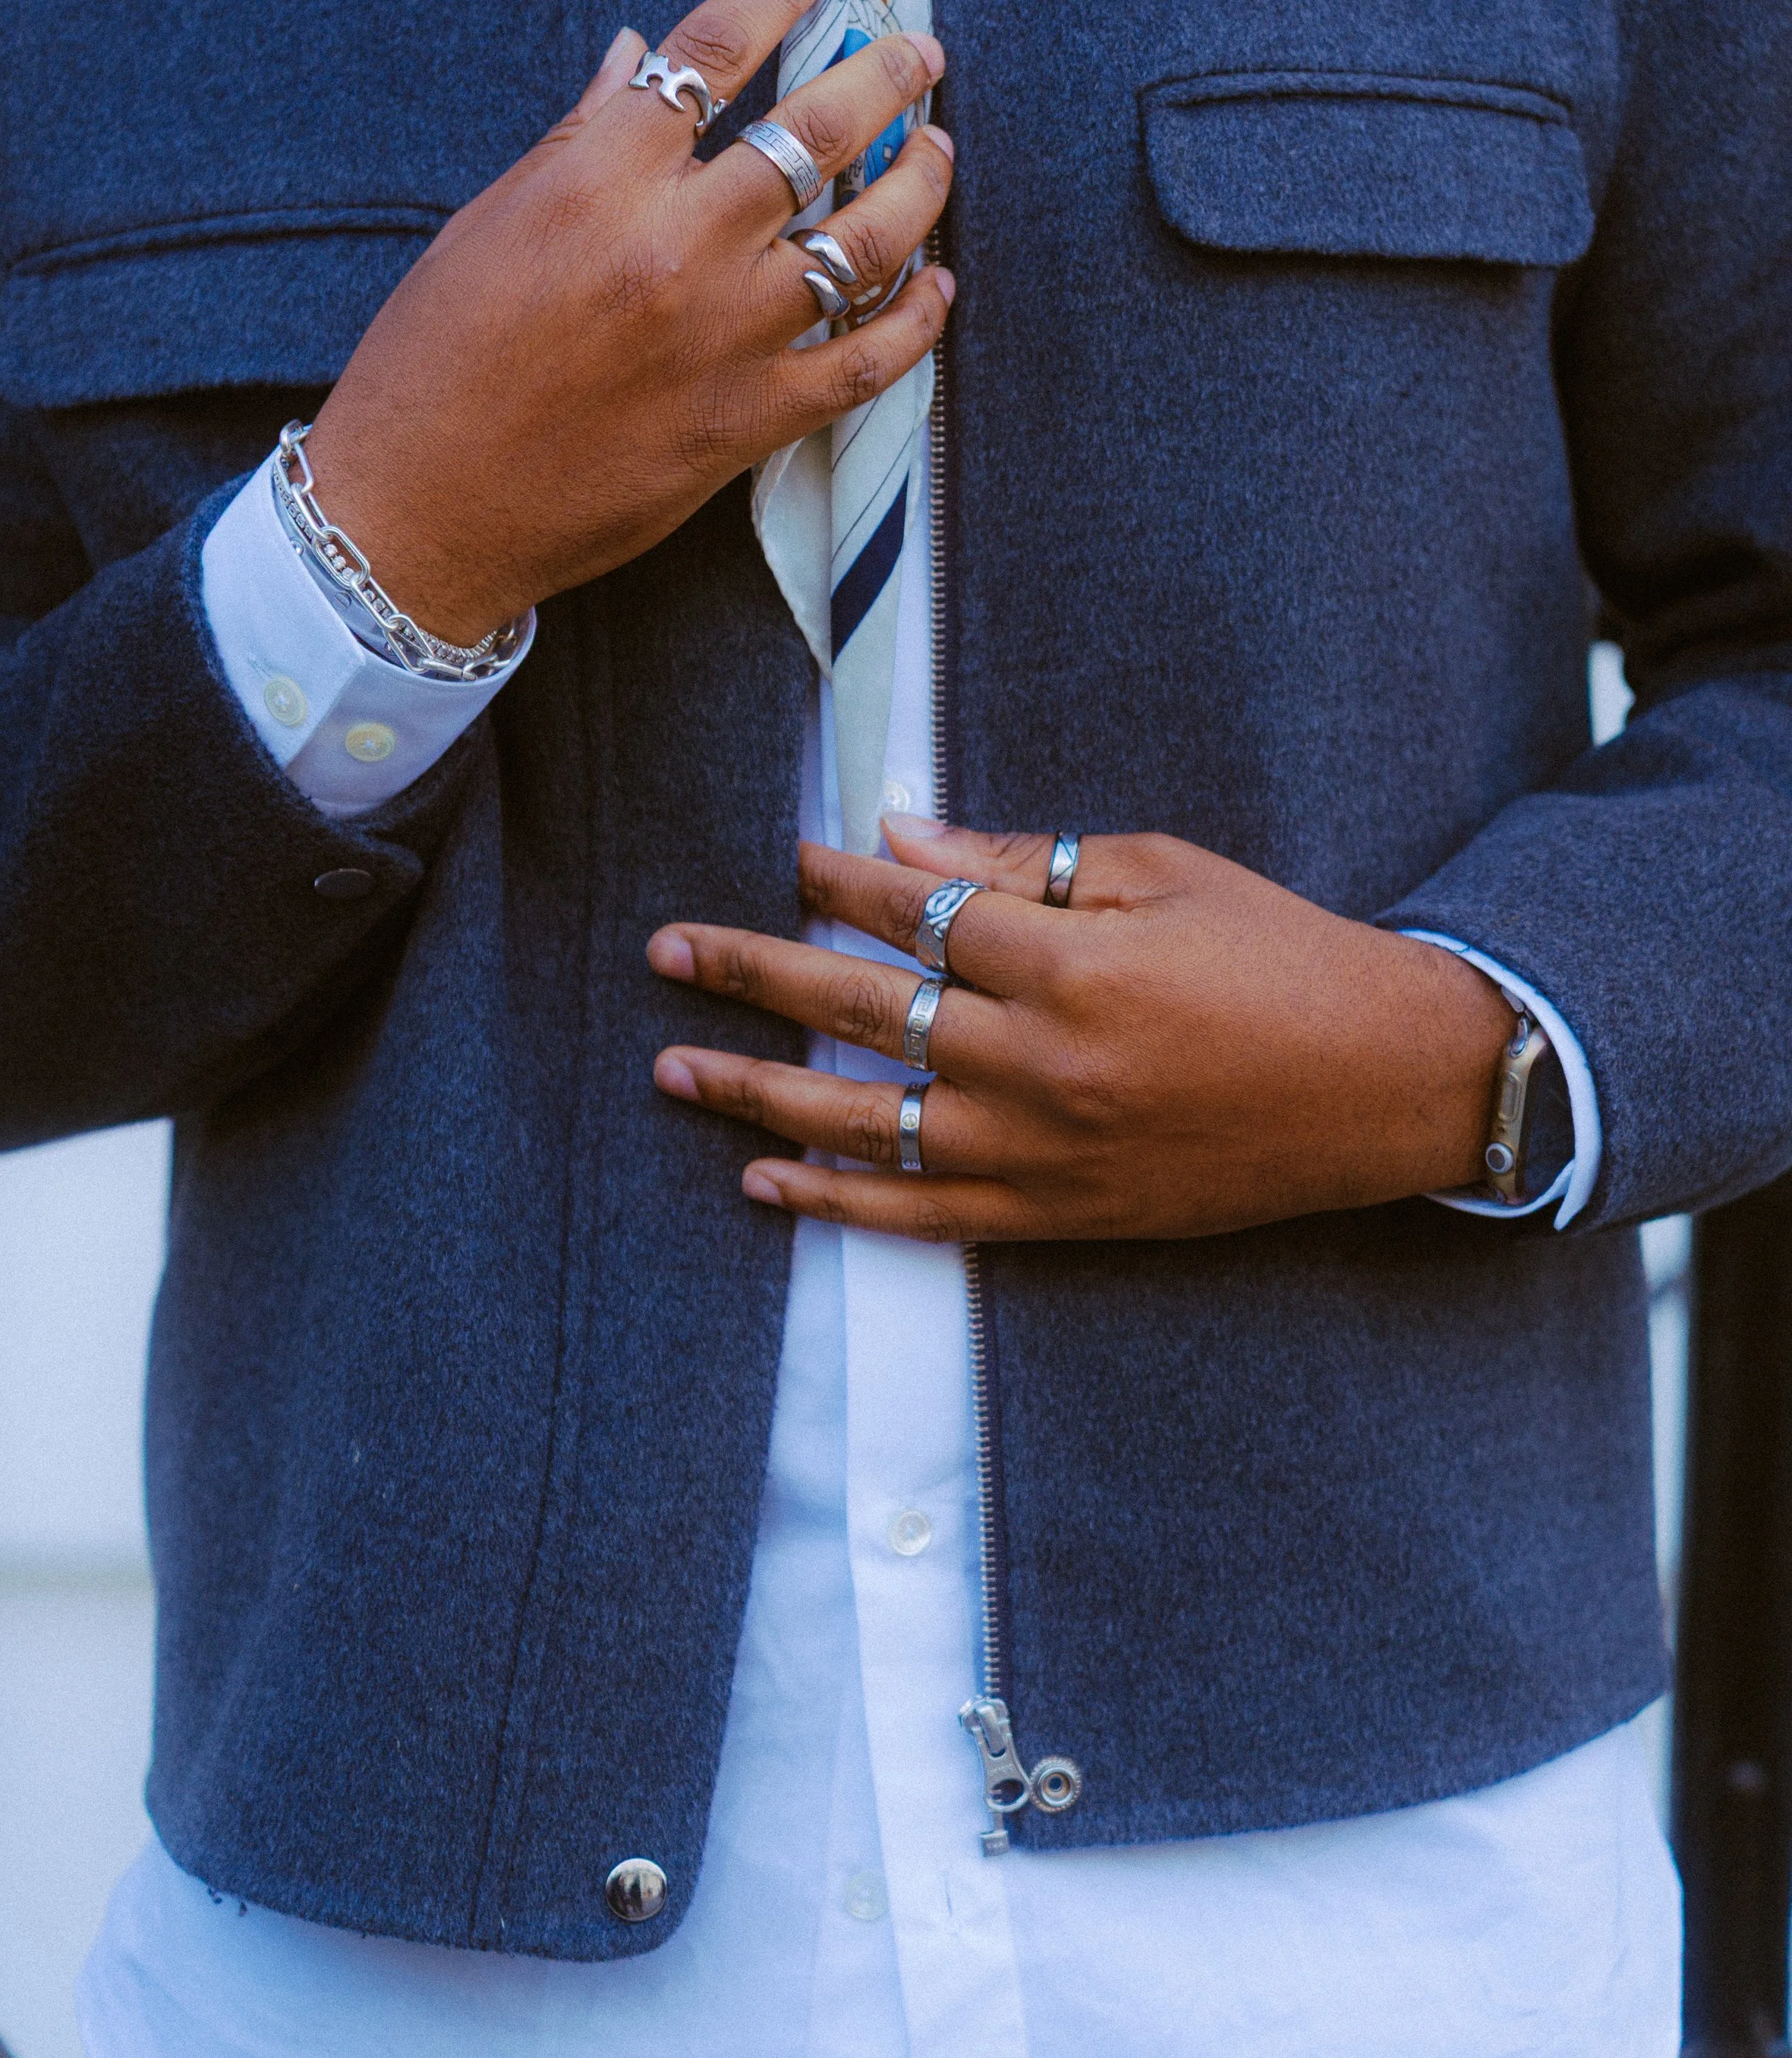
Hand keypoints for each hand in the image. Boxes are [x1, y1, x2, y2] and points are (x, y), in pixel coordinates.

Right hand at [303, 0, 953, 640]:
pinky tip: (936, 288)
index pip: (708, 55)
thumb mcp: (486, 224)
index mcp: (599, 183)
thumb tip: (632, 52)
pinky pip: (864, 363)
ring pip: (862, 241)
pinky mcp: (747, 423)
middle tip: (919, 53)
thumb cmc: (432, 363)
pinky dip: (915, 321)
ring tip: (938, 152)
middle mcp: (674, 249)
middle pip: (815, 134)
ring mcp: (722, 339)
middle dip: (884, 76)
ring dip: (919, 186)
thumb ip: (577, 136)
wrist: (419, 511)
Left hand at [647, 821, 1517, 1241]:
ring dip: (762, 1097)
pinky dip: (840, 1203)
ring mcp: (1051, 1152)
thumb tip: (896, 841)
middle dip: (755, 978)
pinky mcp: (1067, 1216)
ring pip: (871, 1125)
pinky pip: (928, 1214)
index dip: (839, 884)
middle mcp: (1046, 1066)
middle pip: (867, 1014)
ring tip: (676, 1068)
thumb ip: (1019, 866)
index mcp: (1074, 966)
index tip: (783, 858)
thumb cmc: (1282, 954)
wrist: (1387, 1083)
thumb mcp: (1163, 873)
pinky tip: (766, 1183)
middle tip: (670, 952)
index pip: (917, 918)